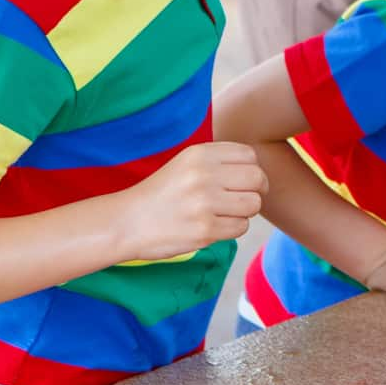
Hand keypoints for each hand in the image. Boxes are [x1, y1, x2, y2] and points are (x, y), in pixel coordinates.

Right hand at [115, 141, 266, 261]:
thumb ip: (220, 162)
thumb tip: (259, 171)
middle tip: (244, 199)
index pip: (250, 155)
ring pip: (253, 204)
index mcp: (200, 154)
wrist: (126, 223)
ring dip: (245, 212)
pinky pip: (240, 227)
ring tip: (225, 213)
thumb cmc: (162, 194)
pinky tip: (214, 226)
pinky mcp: (205, 230)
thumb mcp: (186, 164)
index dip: (253, 169)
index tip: (243, 181)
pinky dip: (233, 229)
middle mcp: (203, 175)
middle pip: (257, 178)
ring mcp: (204, 203)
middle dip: (257, 191)